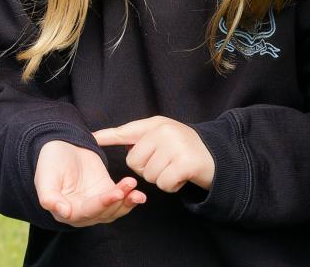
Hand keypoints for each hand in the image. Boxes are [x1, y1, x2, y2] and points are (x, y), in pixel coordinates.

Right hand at [34, 140, 144, 225]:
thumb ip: (49, 196)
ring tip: (137, 192)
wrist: (62, 146)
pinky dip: (130, 198)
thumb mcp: (45, 176)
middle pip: (102, 213)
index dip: (101, 204)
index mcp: (64, 211)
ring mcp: (95, 204)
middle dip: (118, 201)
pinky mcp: (106, 193)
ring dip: (126, 202)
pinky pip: (120, 201)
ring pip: (113, 210)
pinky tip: (138, 193)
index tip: (115, 194)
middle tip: (129, 186)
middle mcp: (80, 213)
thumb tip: (63, 212)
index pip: (85, 212)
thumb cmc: (50, 161)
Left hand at [93, 116, 215, 192]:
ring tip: (175, 168)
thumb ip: (144, 140)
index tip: (91, 138)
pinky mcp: (185, 163)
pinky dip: (172, 185)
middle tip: (166, 163)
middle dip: (147, 169)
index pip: (126, 130)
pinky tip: (181, 176)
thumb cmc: (186, 150)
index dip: (107, 136)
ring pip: (148, 175)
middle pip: (134, 162)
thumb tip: (121, 147)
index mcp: (157, 124)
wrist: (218, 158)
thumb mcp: (166, 137)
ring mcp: (176, 146)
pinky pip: (163, 183)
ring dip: (161, 178)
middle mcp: (165, 131)